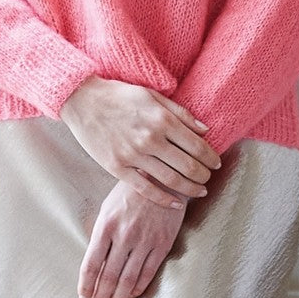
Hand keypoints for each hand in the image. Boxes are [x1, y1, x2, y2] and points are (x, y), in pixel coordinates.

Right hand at [60, 77, 219, 207]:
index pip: (197, 145)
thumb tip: (204, 129)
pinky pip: (146, 189)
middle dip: (204, 175)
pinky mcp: (118, 168)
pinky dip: (164, 199)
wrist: (82, 100)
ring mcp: (133, 155)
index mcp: (161, 119)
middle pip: (188, 166)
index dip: (211, 158)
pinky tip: (175, 203)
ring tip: (199, 191)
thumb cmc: (118, 95)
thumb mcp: (152, 95)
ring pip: (171, 180)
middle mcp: (150, 139)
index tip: (216, 163)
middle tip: (208, 178)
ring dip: (190, 189)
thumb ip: (180, 113)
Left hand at [79, 180, 185, 297]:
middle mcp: (124, 235)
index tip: (83, 297)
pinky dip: (138, 288)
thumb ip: (101, 234)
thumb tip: (94, 263)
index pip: (91, 263)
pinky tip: (132, 295)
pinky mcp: (162, 244)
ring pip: (128, 279)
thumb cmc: (131, 192)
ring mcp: (144, 241)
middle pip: (109, 276)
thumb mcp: (108, 208)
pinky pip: (148, 273)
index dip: (86, 284)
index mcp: (106, 225)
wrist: (163, 179)